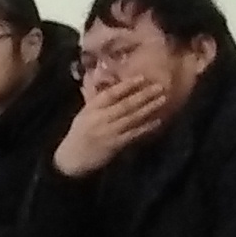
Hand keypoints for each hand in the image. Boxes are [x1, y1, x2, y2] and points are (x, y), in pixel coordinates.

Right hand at [50, 68, 175, 178]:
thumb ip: (97, 99)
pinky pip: (134, 133)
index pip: (111, 94)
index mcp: (91, 108)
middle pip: (125, 104)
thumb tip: (110, 82)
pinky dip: (146, 127)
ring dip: (149, 108)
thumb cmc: (80, 133)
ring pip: (132, 118)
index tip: (142, 77)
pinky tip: (158, 120)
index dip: (127, 85)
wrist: (73, 158)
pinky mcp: (116, 145)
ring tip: (162, 99)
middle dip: (143, 94)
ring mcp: (109, 132)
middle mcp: (100, 119)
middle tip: (159, 86)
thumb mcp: (84, 113)